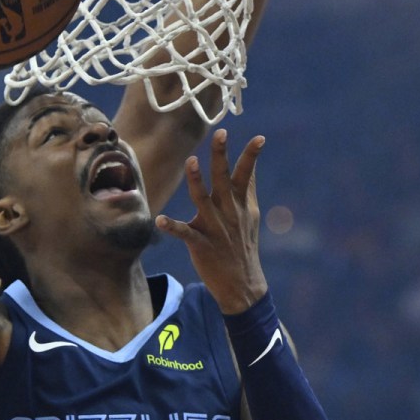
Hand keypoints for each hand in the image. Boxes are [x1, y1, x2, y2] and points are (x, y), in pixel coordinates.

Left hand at [155, 129, 267, 313]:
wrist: (242, 285)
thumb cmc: (243, 246)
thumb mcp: (251, 217)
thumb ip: (248, 191)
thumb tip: (250, 167)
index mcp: (240, 205)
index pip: (246, 175)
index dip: (252, 156)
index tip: (260, 137)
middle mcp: (228, 213)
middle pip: (224, 179)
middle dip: (222, 156)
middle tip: (221, 133)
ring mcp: (215, 229)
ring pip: (204, 200)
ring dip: (197, 180)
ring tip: (191, 162)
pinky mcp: (201, 245)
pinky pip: (184, 233)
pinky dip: (172, 226)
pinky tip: (159, 220)